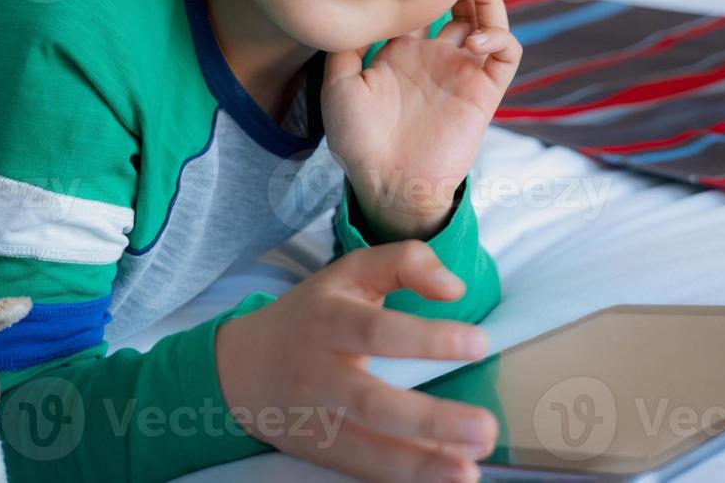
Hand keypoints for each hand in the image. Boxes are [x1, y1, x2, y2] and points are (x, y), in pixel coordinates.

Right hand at [214, 241, 497, 482]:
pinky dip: (403, 476)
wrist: (240, 368)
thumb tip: (455, 289)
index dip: (428, 338)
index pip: (378, 331)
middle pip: (372, 402)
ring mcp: (317, 420)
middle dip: (430, 419)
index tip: (479, 343)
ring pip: (366, 447)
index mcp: (328, 321)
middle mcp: (319, 374)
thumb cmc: (311, 315)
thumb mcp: (349, 273)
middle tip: (484, 428)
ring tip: (469, 471)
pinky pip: (363, 468)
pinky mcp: (320, 453)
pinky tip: (443, 477)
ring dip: (420, 464)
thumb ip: (404, 263)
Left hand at [322, 0, 520, 238]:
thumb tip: (350, 5)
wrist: (385, 181)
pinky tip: (475, 41)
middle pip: (459, 4)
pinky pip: (506, 54)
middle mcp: (435, 56)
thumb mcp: (339, 83)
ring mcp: (461, 71)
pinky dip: (498, 38)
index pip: (421, 5)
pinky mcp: (484, 91)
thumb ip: (345, 44)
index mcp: (403, 51)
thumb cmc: (358, 140)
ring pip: (488, 21)